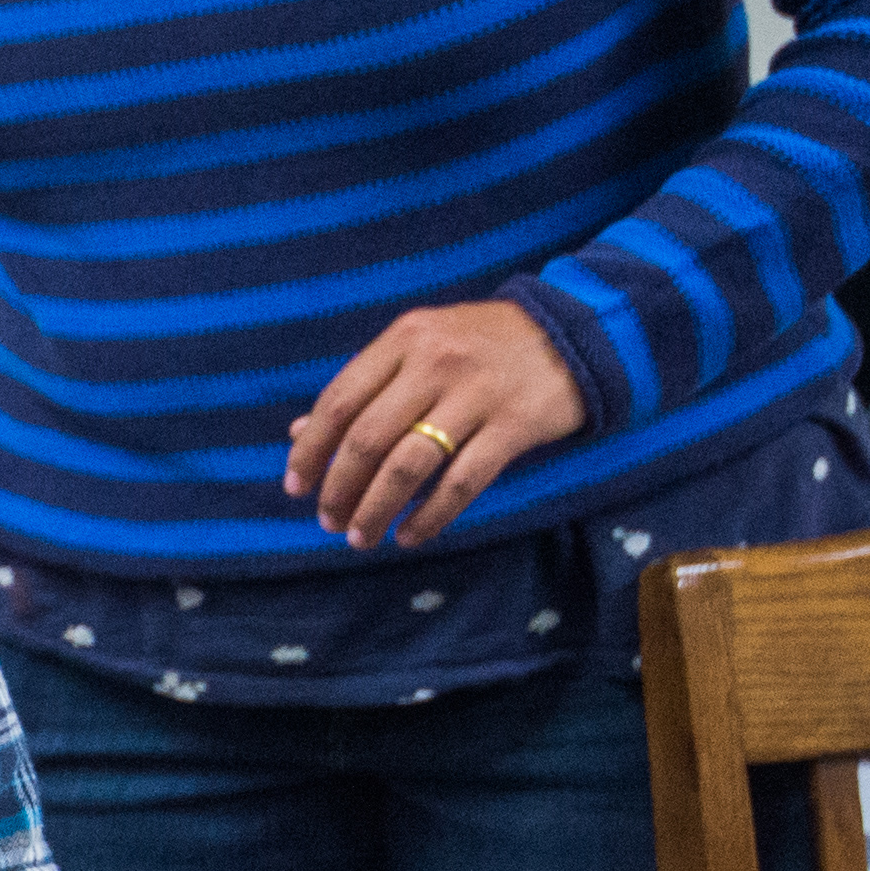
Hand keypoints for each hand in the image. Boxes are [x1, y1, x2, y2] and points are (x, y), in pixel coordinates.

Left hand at [284, 300, 585, 549]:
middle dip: (340, 489)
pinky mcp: (514, 425)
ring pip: (408, 466)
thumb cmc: (479, 346)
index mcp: (405, 338)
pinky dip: (429, 517)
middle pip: (368, 439)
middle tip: (329, 521)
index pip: (339, 400)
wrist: (573, 333)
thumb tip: (297, 434)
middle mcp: (436, 361)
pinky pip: (461, 483)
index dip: (311, 449)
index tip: (296, 486)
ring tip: (362, 537)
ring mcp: (477, 393)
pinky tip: (410, 535)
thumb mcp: (419, 347)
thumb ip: (363, 388)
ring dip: (376, 510)